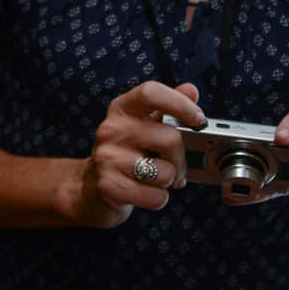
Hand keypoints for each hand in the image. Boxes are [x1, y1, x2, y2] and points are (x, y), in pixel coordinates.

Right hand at [70, 81, 204, 228]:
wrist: (90, 186)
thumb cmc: (125, 153)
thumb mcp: (143, 125)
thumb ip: (168, 107)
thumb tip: (191, 90)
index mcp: (122, 109)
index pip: (151, 93)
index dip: (179, 103)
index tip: (198, 119)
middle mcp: (111, 129)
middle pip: (170, 138)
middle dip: (181, 158)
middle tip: (175, 165)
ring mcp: (107, 158)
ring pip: (166, 172)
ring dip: (168, 180)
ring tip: (154, 178)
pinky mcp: (109, 187)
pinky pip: (156, 197)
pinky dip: (158, 199)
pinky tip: (145, 192)